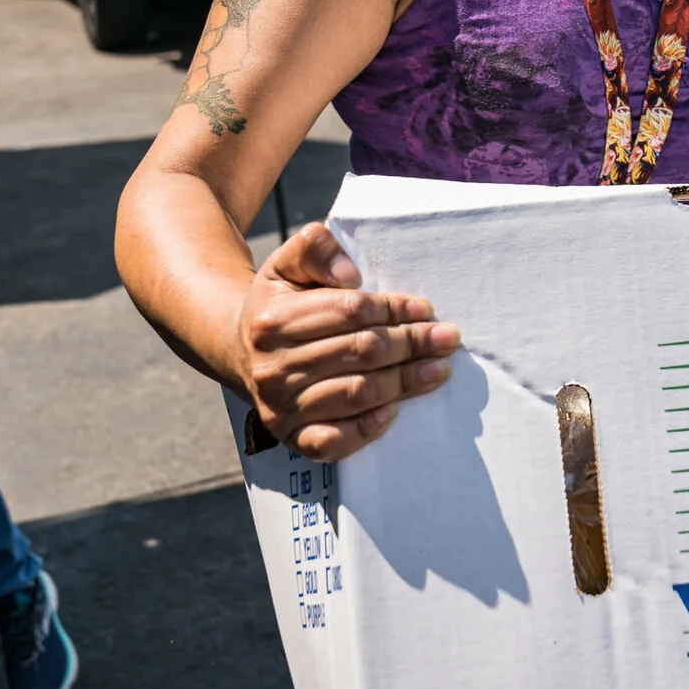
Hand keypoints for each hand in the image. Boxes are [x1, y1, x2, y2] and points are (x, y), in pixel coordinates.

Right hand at [237, 222, 460, 460]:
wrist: (240, 351)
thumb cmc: (279, 304)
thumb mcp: (289, 264)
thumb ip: (316, 248)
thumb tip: (350, 275)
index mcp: (273, 320)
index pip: (350, 311)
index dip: (394, 309)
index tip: (425, 310)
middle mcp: (273, 367)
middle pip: (362, 352)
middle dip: (412, 344)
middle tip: (448, 339)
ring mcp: (280, 407)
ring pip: (358, 394)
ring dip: (406, 382)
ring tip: (439, 369)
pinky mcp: (291, 437)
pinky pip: (334, 441)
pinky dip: (369, 427)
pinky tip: (394, 409)